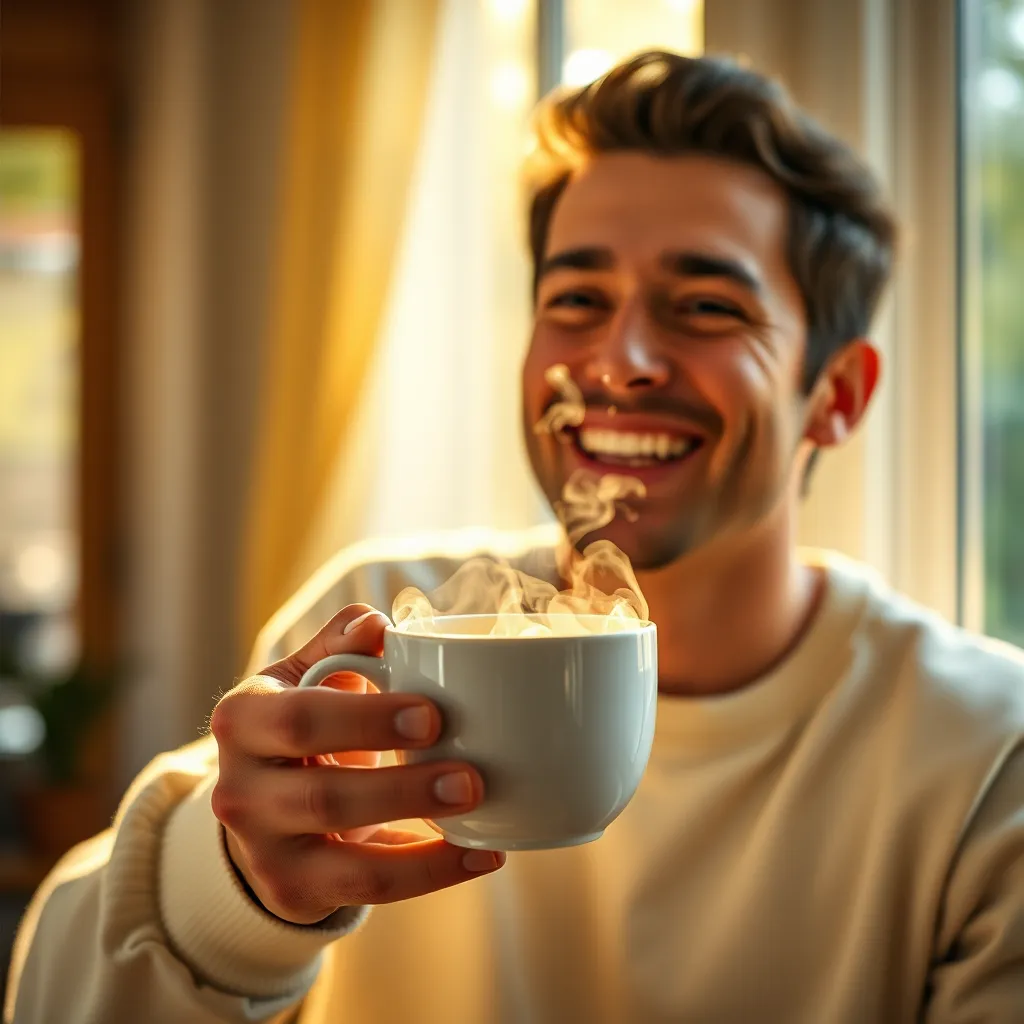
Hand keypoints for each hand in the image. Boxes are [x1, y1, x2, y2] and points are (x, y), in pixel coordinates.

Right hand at [210, 604, 504, 924]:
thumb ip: (341, 645)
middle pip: (323, 798)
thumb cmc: (299, 722)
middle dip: (401, 791)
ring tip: (479, 816)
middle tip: (471, 777)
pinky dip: (430, 875)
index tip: (431, 715)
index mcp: (244, 720)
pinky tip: (480, 854)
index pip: (298, 721)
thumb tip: (376, 624)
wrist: (260, 803)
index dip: (364, 721)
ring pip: (348, 862)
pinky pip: (369, 891)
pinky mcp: (295, 892)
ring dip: (424, 850)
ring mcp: (265, 852)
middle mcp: (240, 792)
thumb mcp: (305, 674)